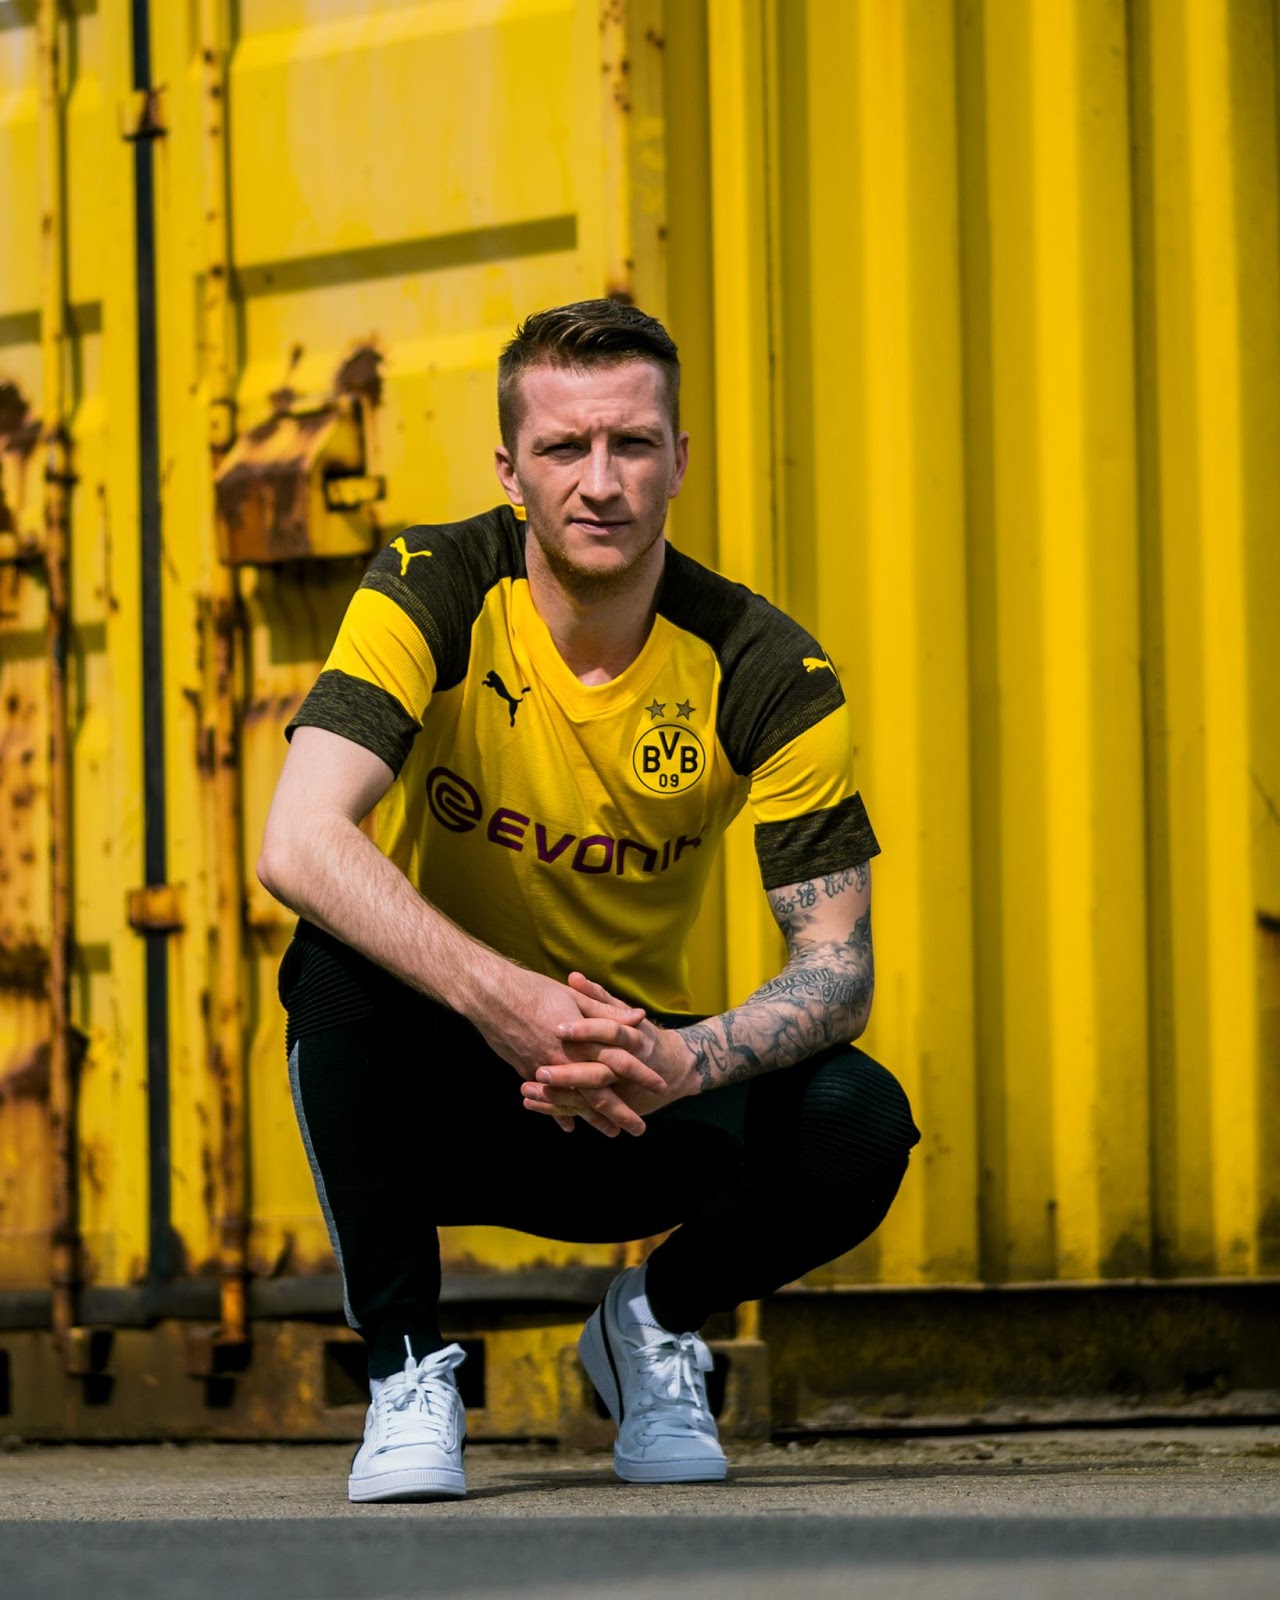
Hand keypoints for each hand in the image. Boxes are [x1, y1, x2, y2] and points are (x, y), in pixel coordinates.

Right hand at [466, 963, 664, 1135]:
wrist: (491, 996)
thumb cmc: (535, 990)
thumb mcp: (575, 997)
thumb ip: (606, 1012)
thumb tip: (637, 1018)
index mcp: (581, 1040)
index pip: (619, 1062)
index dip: (641, 1074)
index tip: (660, 1086)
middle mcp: (565, 1061)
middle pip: (599, 1094)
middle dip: (621, 1113)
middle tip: (639, 1129)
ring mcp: (544, 1071)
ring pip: (575, 1102)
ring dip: (594, 1120)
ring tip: (611, 1132)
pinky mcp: (526, 1071)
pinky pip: (548, 1098)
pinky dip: (559, 1113)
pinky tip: (569, 1126)